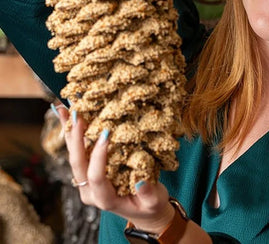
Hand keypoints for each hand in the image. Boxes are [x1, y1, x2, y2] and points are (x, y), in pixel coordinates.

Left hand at [53, 105, 175, 233]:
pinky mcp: (88, 171)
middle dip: (77, 140)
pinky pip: (78, 152)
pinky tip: (68, 117)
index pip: (96, 176)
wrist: (142, 210)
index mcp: (105, 199)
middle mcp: (90, 191)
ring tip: (64, 110)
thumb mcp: (154, 202)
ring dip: (69, 132)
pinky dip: (72, 134)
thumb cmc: (149, 205)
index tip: (107, 133)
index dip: (99, 156)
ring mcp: (86, 181)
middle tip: (78, 117)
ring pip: (73, 155)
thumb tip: (141, 182)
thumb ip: (148, 194)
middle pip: (78, 164)